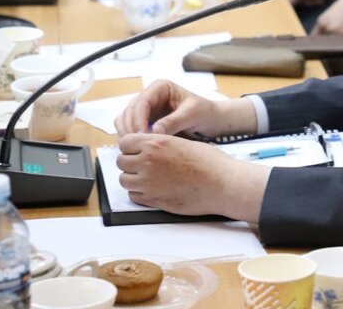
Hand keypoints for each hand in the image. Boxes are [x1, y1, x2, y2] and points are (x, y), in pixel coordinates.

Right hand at [114, 80, 256, 137]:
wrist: (213, 122)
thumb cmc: (205, 113)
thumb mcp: (192, 114)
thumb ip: (173, 121)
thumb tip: (154, 132)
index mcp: (160, 88)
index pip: (141, 102)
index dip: (138, 119)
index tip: (142, 136)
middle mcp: (150, 96)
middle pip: (129, 111)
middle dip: (131, 128)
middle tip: (137, 146)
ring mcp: (146, 110)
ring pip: (126, 120)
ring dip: (127, 134)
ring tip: (137, 149)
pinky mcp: (145, 122)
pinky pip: (130, 129)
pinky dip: (130, 138)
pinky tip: (139, 149)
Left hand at [115, 133, 269, 219]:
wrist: (221, 184)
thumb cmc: (208, 162)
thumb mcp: (181, 141)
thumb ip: (160, 143)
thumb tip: (147, 146)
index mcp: (155, 143)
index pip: (125, 142)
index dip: (130, 146)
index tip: (136, 149)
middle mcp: (147, 162)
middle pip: (121, 162)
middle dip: (130, 162)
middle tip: (142, 164)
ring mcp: (149, 183)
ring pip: (124, 180)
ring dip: (132, 178)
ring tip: (147, 177)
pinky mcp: (154, 201)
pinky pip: (134, 196)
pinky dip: (139, 193)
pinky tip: (152, 189)